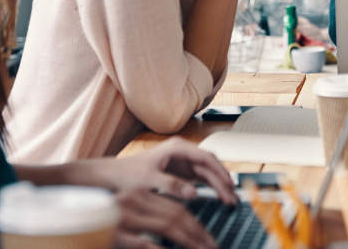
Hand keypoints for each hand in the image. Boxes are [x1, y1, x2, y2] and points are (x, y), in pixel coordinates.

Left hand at [109, 137, 236, 204]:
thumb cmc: (128, 173)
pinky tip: (217, 196)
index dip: (218, 171)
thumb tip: (192, 193)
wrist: (115, 175)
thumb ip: (171, 185)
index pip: (204, 157)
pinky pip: (200, 178)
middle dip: (222, 180)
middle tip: (232, 197)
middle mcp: (182, 151)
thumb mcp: (148, 180)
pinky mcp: (181, 171)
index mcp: (177, 148)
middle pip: (209, 164)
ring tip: (229, 199)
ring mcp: (182, 161)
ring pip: (207, 171)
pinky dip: (210, 187)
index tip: (228, 184)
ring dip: (218, 184)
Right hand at [112, 187, 216, 248]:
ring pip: (167, 226)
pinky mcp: (114, 235)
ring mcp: (122, 218)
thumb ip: (152, 219)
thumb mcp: (130, 219)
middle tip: (212, 247)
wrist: (69, 227)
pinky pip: (145, 243)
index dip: (196, 224)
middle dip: (198, 234)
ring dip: (189, 241)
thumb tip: (184, 232)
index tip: (209, 239)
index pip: (175, 207)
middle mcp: (132, 202)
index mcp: (138, 195)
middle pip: (176, 215)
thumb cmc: (103, 228)